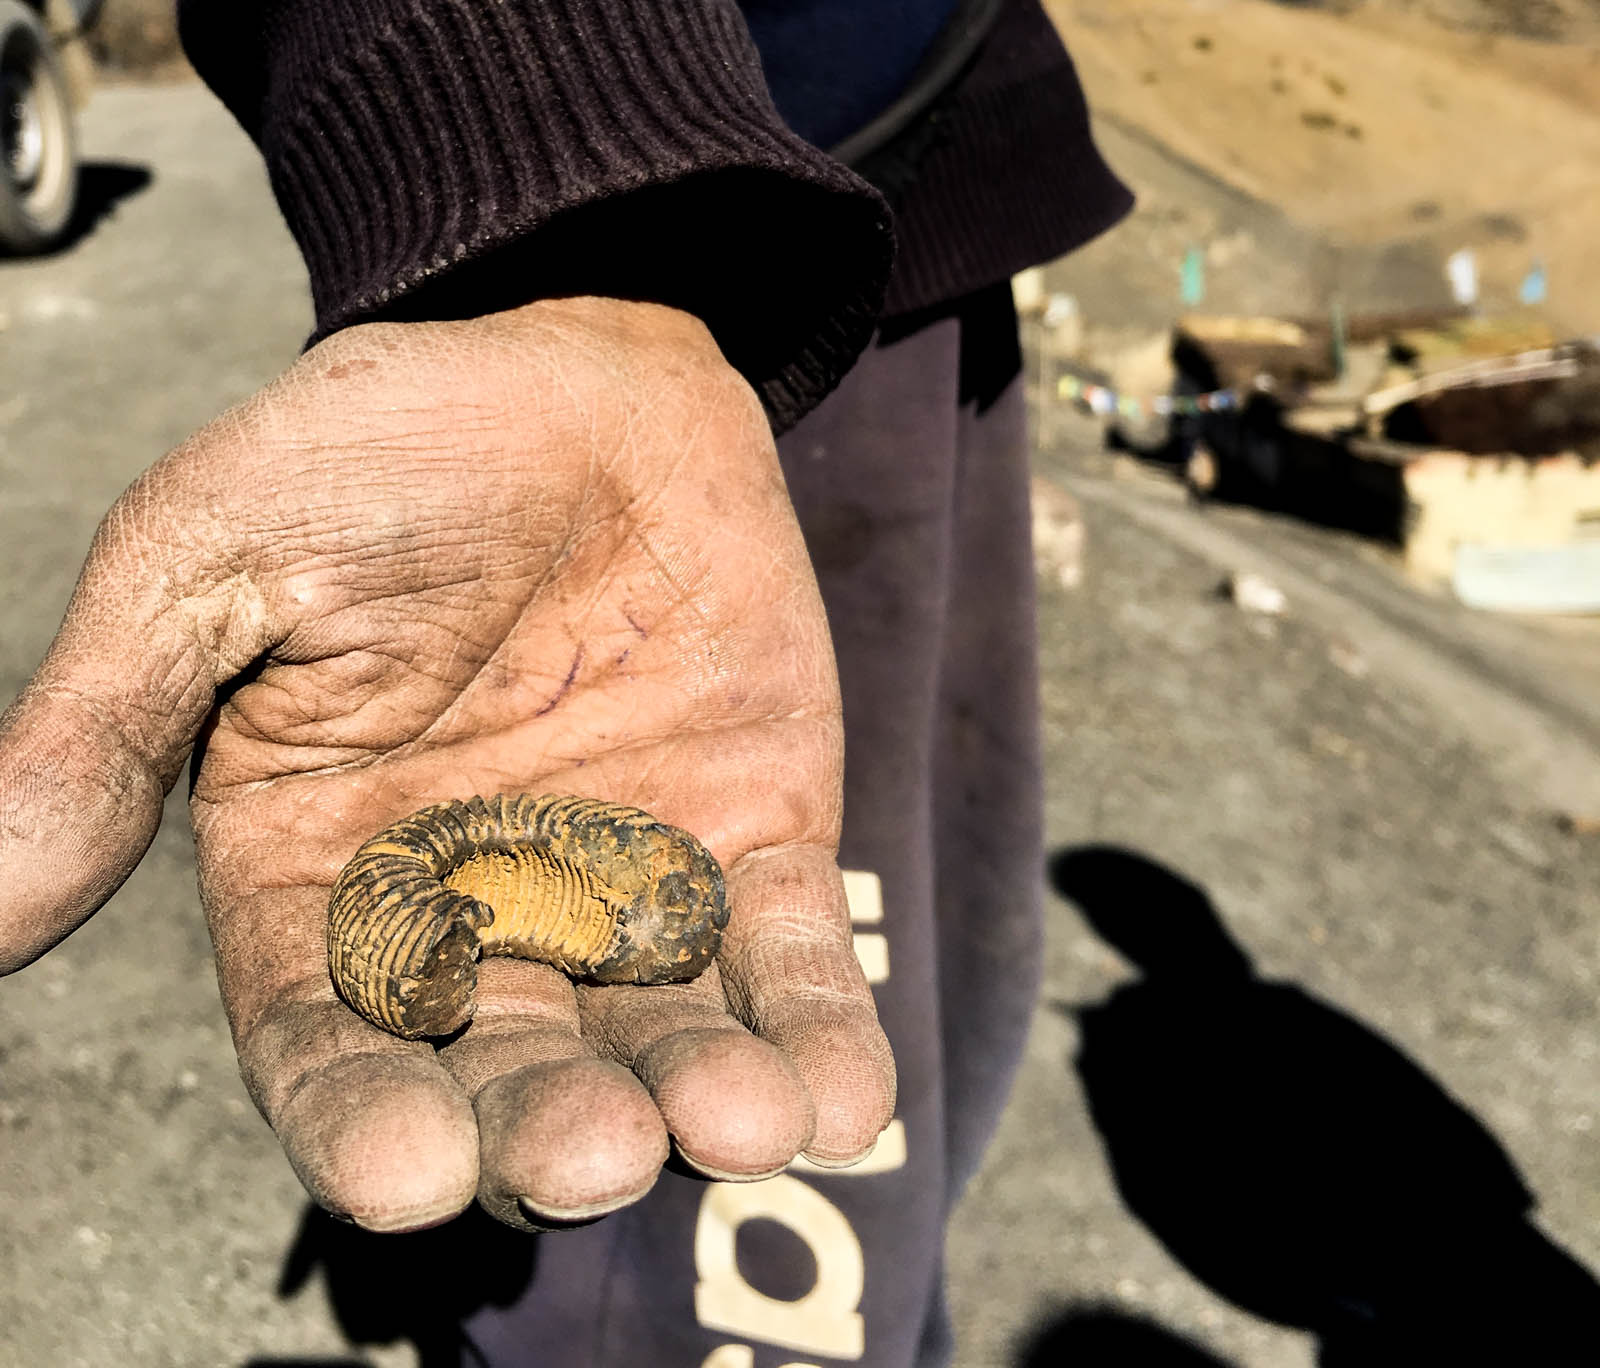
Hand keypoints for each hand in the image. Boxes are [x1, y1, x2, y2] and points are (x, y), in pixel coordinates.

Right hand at [0, 297, 894, 1231]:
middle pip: (508, 1063)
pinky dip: (815, 1029)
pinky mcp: (751, 837)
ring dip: (702, 1096)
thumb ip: (111, 727)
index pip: (333, 1036)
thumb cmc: (381, 453)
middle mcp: (481, 911)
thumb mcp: (212, 557)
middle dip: (548, 1122)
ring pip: (658, 1031)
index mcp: (328, 874)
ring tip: (735, 1125)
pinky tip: (839, 1098)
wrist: (578, 372)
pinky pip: (785, 954)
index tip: (400, 1171)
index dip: (361, 1114)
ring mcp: (627, 884)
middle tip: (588, 1151)